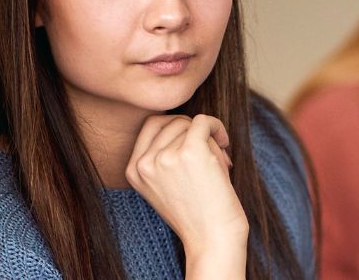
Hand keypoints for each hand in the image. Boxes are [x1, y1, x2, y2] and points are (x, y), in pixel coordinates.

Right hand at [125, 114, 246, 276]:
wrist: (213, 239)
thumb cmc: (196, 213)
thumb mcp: (165, 185)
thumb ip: (163, 155)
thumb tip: (186, 120)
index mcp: (133, 171)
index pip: (151, 126)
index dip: (175, 127)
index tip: (193, 142)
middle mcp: (144, 163)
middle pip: (170, 122)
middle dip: (192, 132)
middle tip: (210, 153)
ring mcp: (165, 157)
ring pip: (189, 123)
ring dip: (208, 139)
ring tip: (217, 164)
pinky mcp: (190, 151)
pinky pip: (203, 121)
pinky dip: (217, 126)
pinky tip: (225, 143)